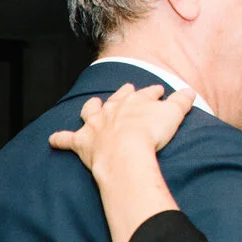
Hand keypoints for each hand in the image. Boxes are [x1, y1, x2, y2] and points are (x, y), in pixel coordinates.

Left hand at [47, 81, 193, 176]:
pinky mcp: (83, 143)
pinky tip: (52, 139)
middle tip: (127, 89)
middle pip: (118, 98)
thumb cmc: (150, 134)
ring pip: (91, 111)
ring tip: (92, 104)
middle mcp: (113, 109)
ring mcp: (96, 125)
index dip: (153, 93)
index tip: (158, 91)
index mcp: (135, 102)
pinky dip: (59, 139)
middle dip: (123, 93)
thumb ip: (181, 101)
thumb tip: (189, 92)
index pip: (146, 94)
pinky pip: (66, 140)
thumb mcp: (173, 114)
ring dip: (91, 108)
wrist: (126, 152)